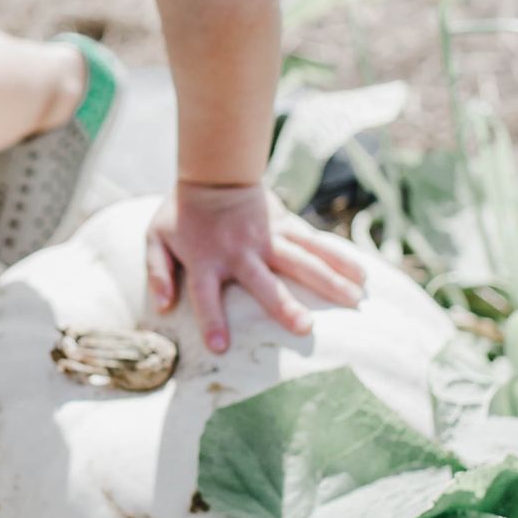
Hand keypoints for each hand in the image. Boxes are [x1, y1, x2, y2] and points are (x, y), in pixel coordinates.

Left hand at [146, 182, 365, 354]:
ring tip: (354, 301)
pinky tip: (361, 274)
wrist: (212, 171)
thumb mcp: (156, 238)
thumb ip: (157, 272)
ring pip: (302, 262)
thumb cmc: (182, 212)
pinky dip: (339, 258)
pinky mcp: (286, 227)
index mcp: (206, 260)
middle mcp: (240, 252)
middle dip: (284, 305)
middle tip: (306, 327)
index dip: (212, 320)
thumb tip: (162, 306)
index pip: (206, 296)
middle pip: (264, 283)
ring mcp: (268, 238)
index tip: (221, 347)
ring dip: (328, 282)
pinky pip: (316, 244)